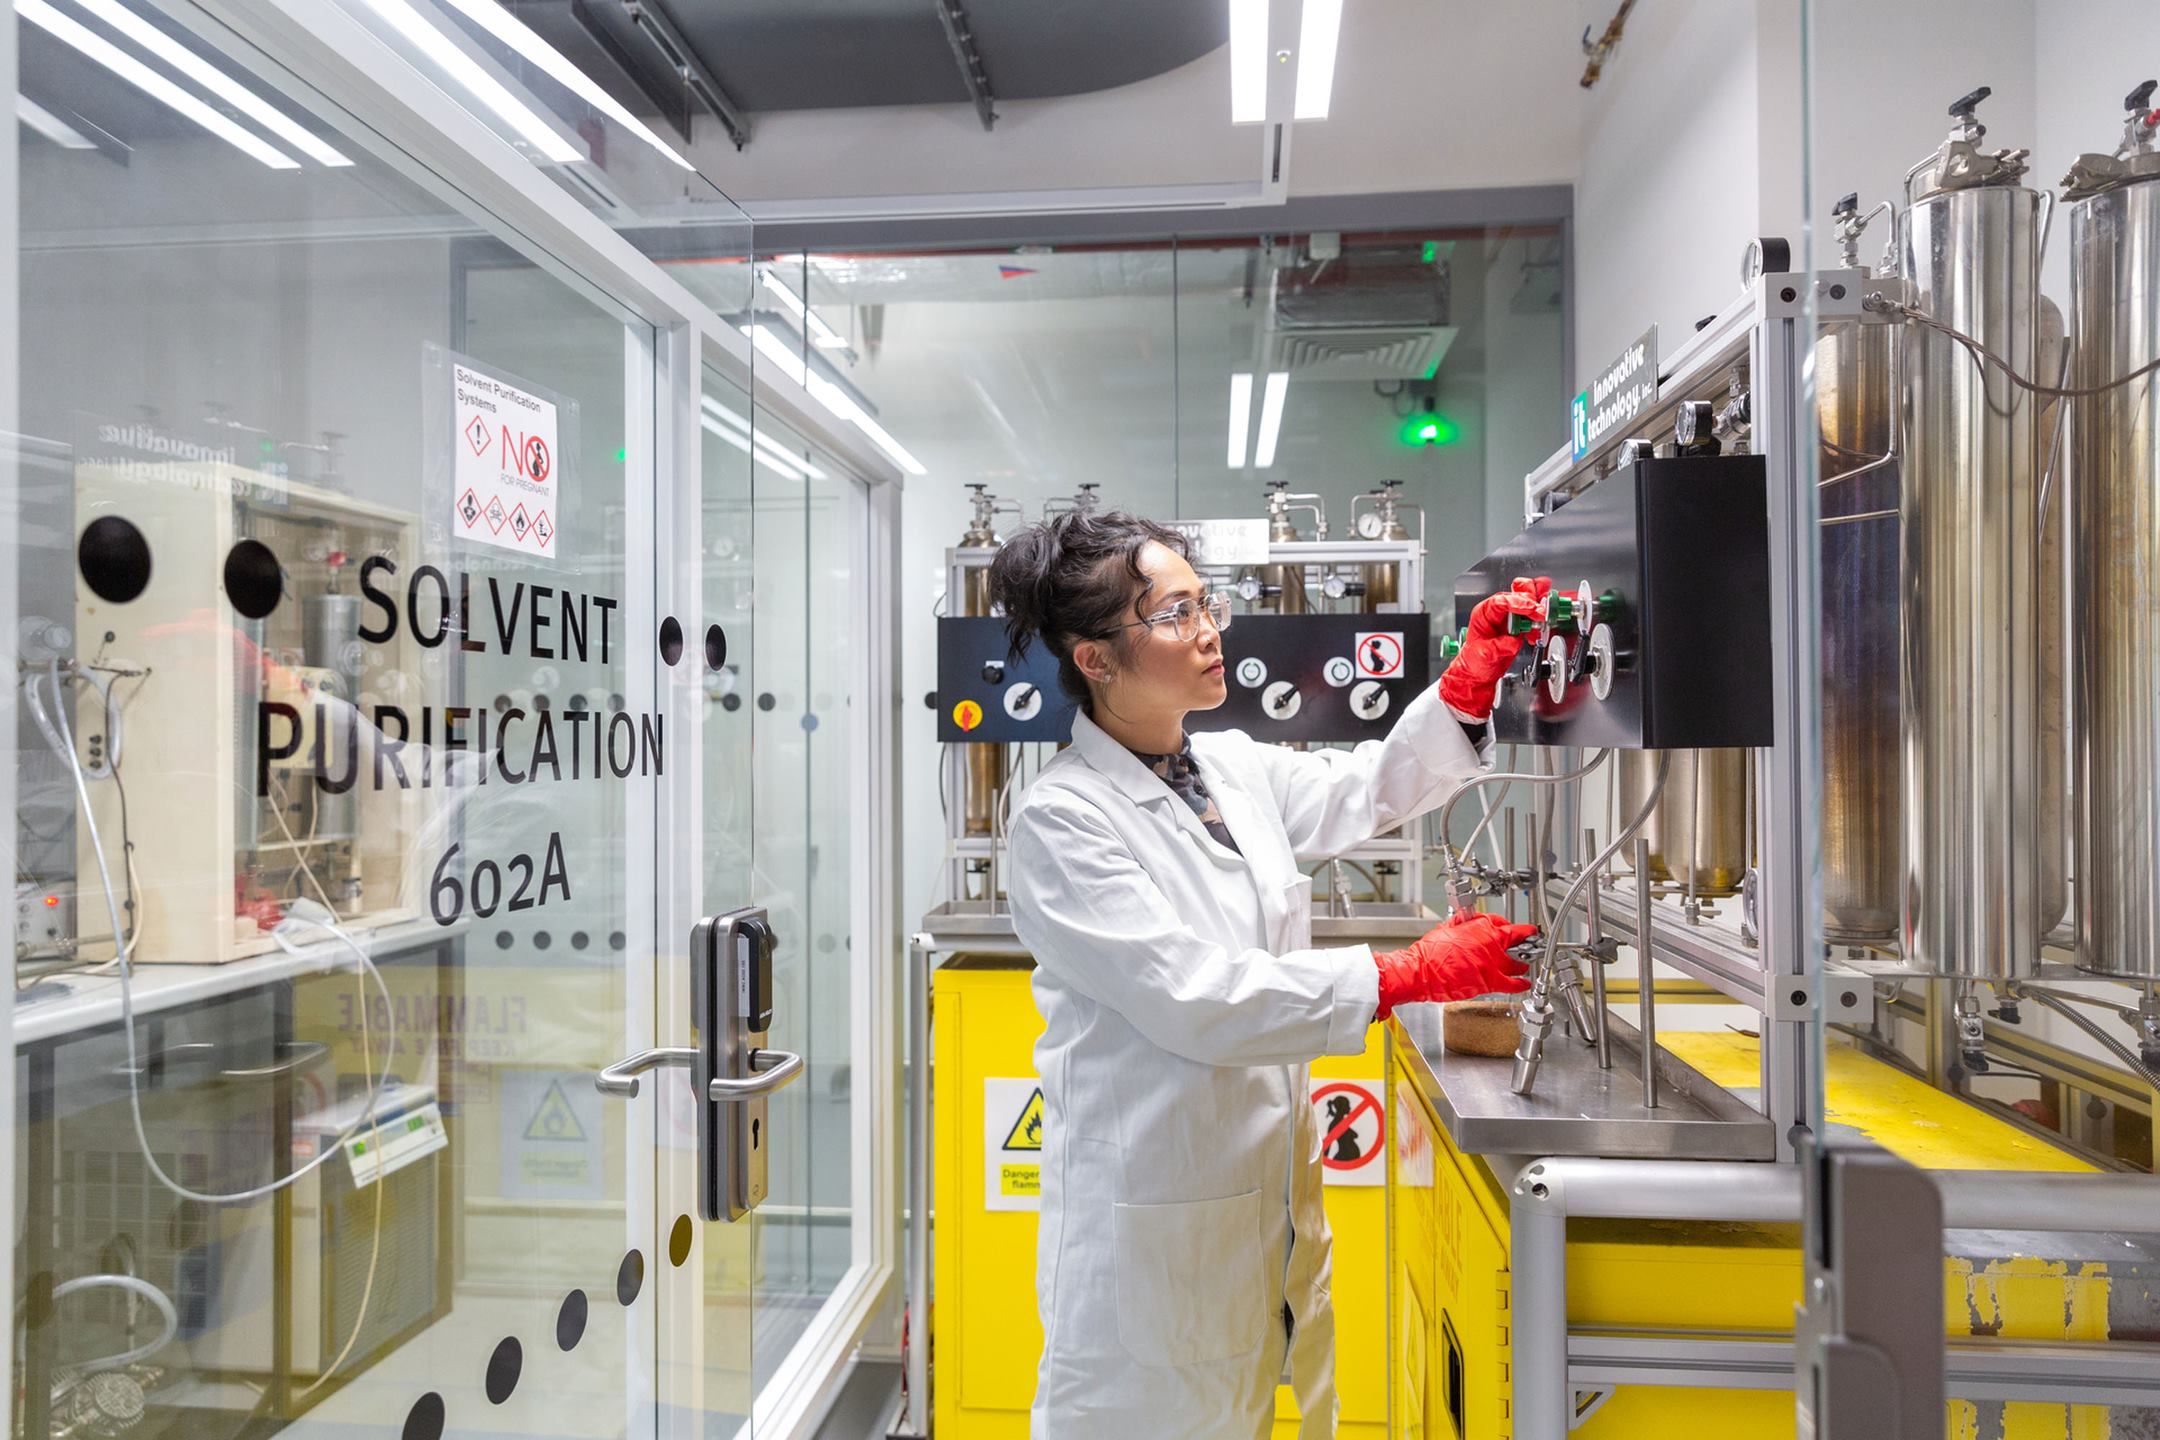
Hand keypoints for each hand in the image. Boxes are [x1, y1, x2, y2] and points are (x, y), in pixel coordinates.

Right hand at [1373, 912, 1538, 1020]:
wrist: (1421, 972)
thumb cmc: (1428, 953)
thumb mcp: (1444, 928)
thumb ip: (1459, 924)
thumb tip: (1464, 920)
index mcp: (1478, 927)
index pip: (1500, 922)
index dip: (1505, 925)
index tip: (1508, 929)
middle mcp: (1490, 942)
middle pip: (1515, 938)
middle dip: (1523, 939)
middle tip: (1527, 941)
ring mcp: (1492, 962)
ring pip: (1517, 961)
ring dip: (1522, 961)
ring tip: (1524, 962)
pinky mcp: (1490, 981)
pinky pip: (1512, 983)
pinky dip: (1521, 983)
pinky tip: (1525, 983)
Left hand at [1437, 577, 1551, 720]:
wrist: (1479, 672)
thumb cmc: (1474, 661)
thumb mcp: (1483, 655)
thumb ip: (1498, 647)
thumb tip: (1514, 641)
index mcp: (1483, 614)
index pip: (1500, 601)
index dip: (1517, 602)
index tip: (1531, 608)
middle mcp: (1496, 612)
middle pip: (1516, 596)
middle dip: (1531, 603)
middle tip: (1541, 613)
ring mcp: (1509, 617)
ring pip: (1526, 602)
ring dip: (1537, 610)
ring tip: (1542, 620)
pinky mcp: (1519, 625)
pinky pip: (1532, 617)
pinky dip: (1539, 622)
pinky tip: (1537, 632)